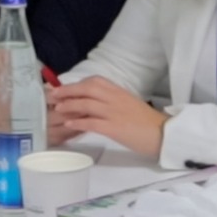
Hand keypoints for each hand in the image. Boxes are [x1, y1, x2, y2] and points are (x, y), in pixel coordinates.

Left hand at [46, 77, 166, 158]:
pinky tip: (69, 125)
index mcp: (120, 92)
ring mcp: (114, 113)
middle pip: (87, 89)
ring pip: (86, 104)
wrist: (164, 134)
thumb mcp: (129, 105)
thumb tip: (94, 104)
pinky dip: (78, 123)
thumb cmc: (147, 122)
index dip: (77, 84)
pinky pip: (92, 122)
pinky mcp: (114, 128)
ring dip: (69, 106)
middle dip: (68, 91)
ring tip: (57, 109)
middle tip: (53, 96)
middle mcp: (115, 99)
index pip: (95, 81)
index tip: (64, 88)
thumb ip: (113, 102)